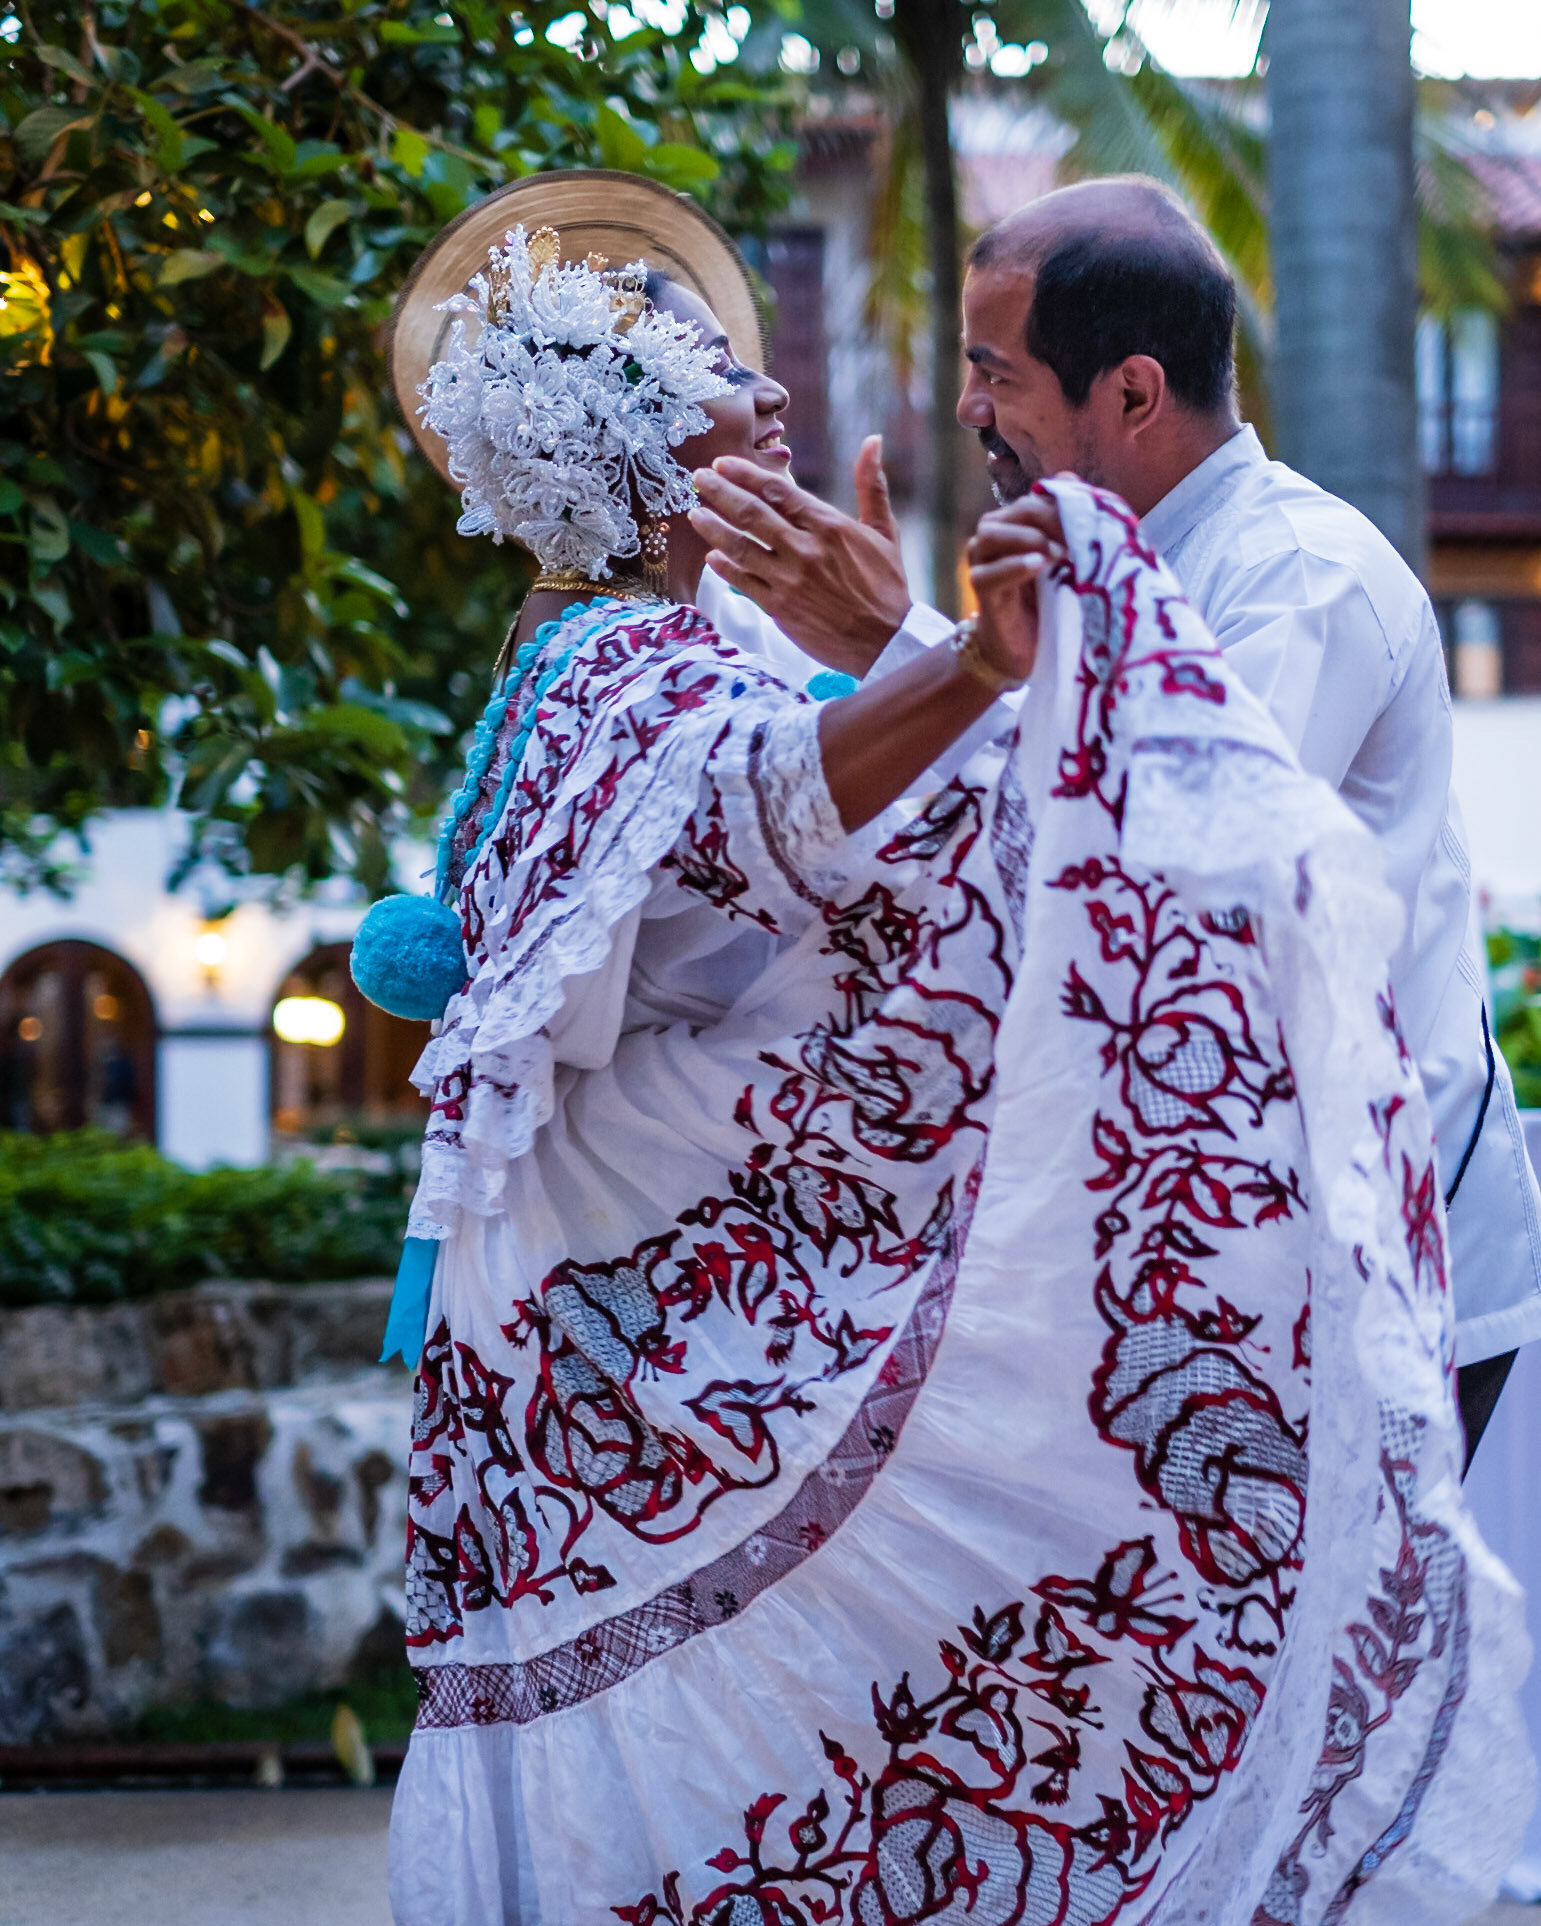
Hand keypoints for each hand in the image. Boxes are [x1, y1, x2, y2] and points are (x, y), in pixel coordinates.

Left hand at [690, 435, 911, 675]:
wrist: (886, 641)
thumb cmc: (887, 586)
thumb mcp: (884, 531)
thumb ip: (872, 485)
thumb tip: (873, 441)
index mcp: (829, 526)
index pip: (778, 491)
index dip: (746, 475)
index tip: (723, 463)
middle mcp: (805, 549)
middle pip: (752, 514)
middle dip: (721, 492)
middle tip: (698, 478)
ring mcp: (790, 580)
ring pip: (741, 548)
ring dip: (714, 528)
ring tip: (694, 514)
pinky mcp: (781, 608)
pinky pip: (745, 584)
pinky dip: (726, 569)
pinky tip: (711, 557)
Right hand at [965, 495, 1067, 684]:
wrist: (1025, 647)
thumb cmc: (1049, 600)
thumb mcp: (1067, 559)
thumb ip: (1067, 522)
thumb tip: (1069, 478)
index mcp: (1015, 523)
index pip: (1037, 499)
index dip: (1062, 506)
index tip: (1091, 522)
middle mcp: (993, 537)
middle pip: (1018, 510)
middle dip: (1050, 519)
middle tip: (1077, 537)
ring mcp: (981, 562)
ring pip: (993, 535)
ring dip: (1029, 539)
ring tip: (1059, 554)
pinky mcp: (979, 590)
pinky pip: (988, 573)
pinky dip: (1013, 566)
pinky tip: (1037, 566)